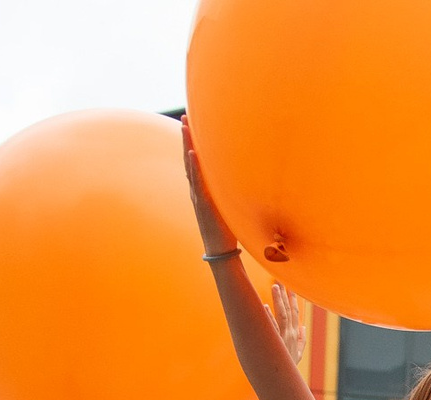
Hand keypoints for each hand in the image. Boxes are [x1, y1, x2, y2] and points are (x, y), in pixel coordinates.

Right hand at [179, 118, 237, 254]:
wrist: (220, 251)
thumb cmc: (228, 231)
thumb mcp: (229, 206)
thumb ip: (232, 193)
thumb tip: (245, 180)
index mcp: (204, 190)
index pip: (196, 162)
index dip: (193, 143)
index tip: (192, 124)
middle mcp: (198, 190)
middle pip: (190, 158)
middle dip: (187, 137)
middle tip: (185, 116)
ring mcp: (198, 196)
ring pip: (190, 166)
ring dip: (187, 145)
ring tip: (185, 127)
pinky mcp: (203, 204)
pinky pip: (197, 182)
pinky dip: (194, 167)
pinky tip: (191, 153)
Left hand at [269, 283, 305, 366]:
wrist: (283, 380)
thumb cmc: (289, 366)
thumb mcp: (299, 353)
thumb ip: (302, 339)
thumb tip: (304, 327)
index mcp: (294, 333)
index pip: (294, 312)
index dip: (293, 299)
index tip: (291, 286)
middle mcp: (289, 333)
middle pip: (288, 309)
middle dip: (286, 294)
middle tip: (282, 278)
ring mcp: (282, 337)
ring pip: (281, 314)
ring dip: (279, 300)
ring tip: (275, 286)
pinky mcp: (274, 343)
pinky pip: (270, 328)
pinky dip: (268, 317)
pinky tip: (264, 307)